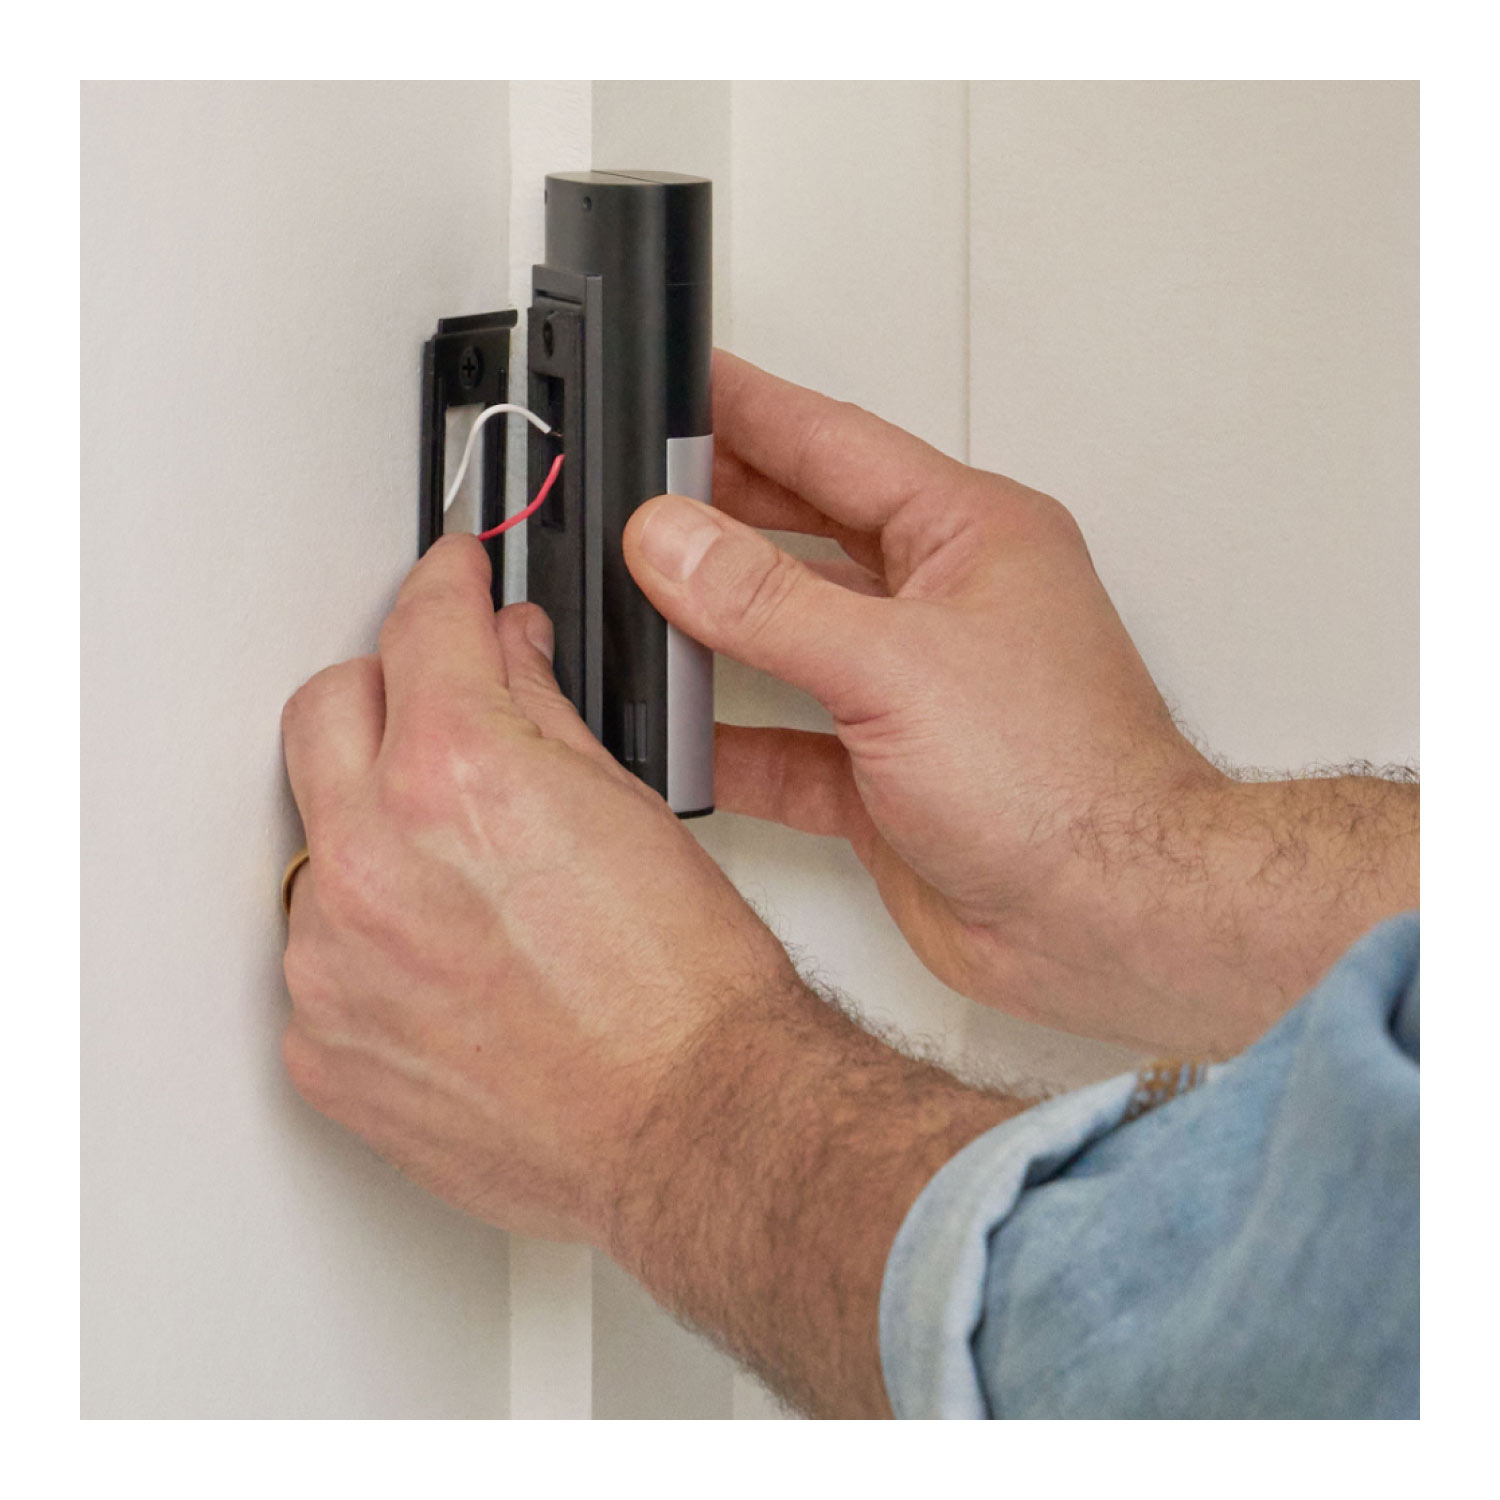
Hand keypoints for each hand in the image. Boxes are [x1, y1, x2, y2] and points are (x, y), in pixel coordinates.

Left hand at [279, 534, 794, 1244]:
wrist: (693, 1123)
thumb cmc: (686, 988)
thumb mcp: (627, 804)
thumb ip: (540, 708)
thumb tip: (505, 653)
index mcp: (454, 779)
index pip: (420, 625)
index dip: (444, 584)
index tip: (449, 583)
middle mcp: (373, 861)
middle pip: (324, 709)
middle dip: (386, 689)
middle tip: (444, 708)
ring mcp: (332, 960)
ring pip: (317, 840)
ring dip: (377, 827)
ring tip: (469, 874)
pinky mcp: (321, 1044)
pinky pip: (318, 953)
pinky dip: (369, 937)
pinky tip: (448, 956)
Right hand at [625, 352, 1418, 1055]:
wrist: (1109, 923)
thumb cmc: (1065, 783)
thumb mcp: (898, 666)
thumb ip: (769, 601)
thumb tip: (672, 538)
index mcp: (969, 537)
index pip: (834, 445)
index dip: (749, 407)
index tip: (674, 377)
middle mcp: (938, 605)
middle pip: (801, 533)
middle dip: (714, 508)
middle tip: (628, 485)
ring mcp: (908, 692)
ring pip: (785, 636)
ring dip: (712, 625)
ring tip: (629, 595)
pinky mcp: (882, 776)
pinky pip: (782, 742)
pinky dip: (726, 736)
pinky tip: (671, 731)